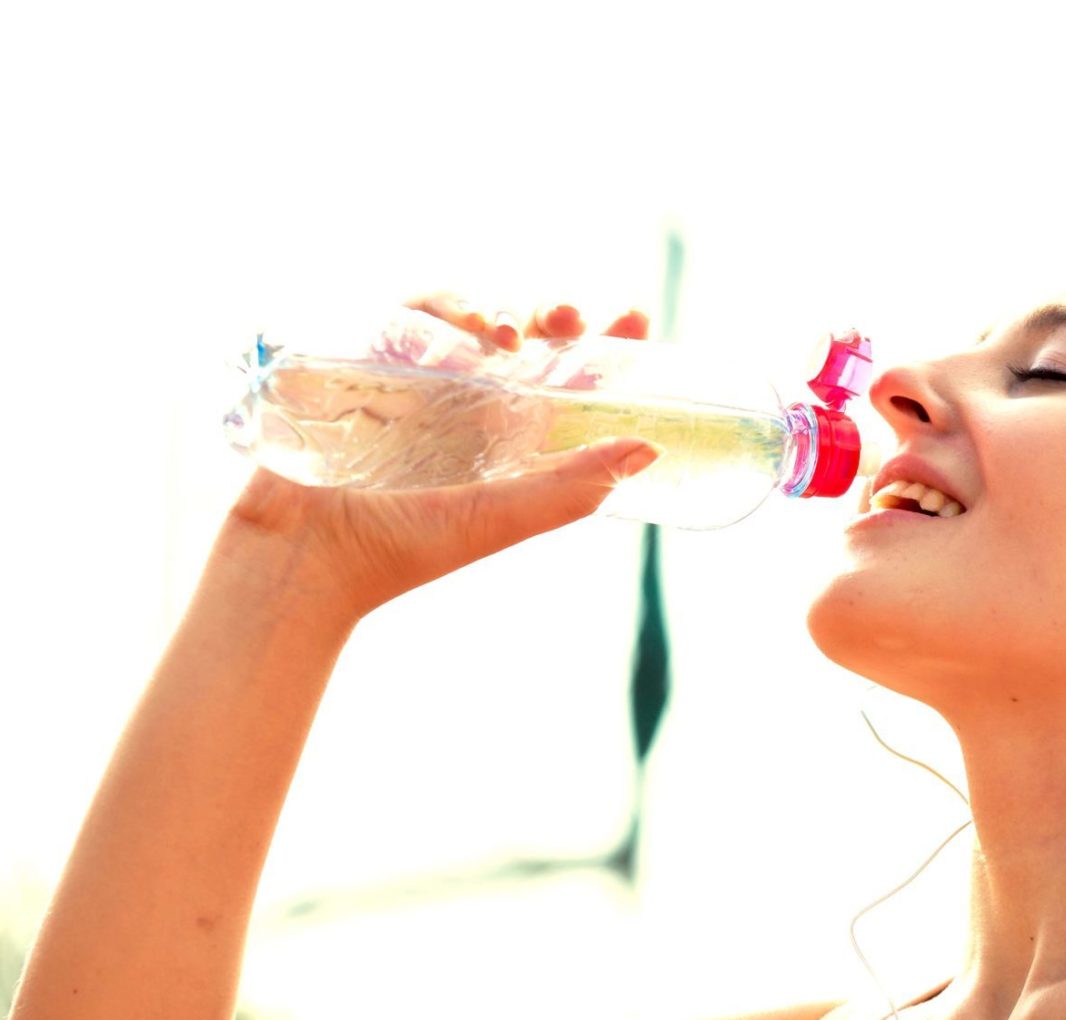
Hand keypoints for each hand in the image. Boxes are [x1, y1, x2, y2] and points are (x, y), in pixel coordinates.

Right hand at [219, 294, 655, 623]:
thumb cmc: (403, 549)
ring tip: (515, 335)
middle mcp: (465, 401)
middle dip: (553, 316)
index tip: (635, 319)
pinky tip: (465, 330)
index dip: (601, 345)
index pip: (563, 378)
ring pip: (468, 314)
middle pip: (522, 336)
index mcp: (504, 437)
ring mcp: (414, 378)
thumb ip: (573, 486)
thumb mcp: (502, 517)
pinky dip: (440, 307)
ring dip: (499, 307)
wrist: (305, 558)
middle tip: (573, 319)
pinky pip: (406, 310)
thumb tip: (650, 448)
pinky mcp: (363, 359)